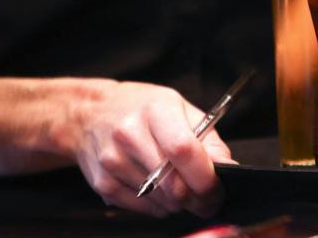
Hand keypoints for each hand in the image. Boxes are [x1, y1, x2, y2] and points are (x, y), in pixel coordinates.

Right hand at [72, 80, 232, 217]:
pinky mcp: (103, 184)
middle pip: (173, 184)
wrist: (89, 113)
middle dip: (198, 199)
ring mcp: (113, 162)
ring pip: (161, 202)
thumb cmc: (141, 108)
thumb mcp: (179, 108)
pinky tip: (158, 188)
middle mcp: (130, 135)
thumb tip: (228, 168)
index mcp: (155, 111)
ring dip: (179, 202)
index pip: (183, 150)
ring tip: (179, 184)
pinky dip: (159, 206)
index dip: (206, 178)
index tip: (219, 189)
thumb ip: (208, 139)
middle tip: (208, 198)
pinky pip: (144, 209)